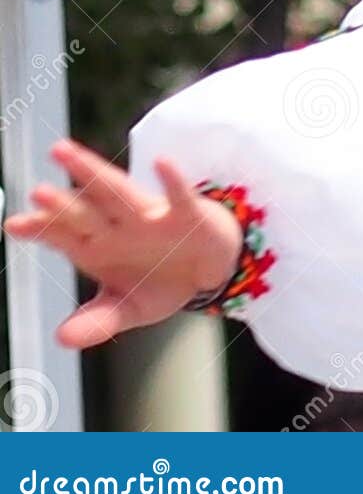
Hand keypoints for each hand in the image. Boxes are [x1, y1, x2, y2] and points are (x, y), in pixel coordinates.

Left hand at [2, 139, 242, 348]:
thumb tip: (62, 338)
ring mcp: (151, 217)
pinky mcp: (187, 214)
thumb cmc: (163, 281)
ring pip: (119, 193)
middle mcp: (119, 227)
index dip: (40, 228)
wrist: (211, 270)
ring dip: (94, 174)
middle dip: (62, 202)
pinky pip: (179, 196)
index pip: (64, 235)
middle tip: (37, 191)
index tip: (14, 224)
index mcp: (99, 247)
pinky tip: (161, 163)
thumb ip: (97, 322)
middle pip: (85, 211)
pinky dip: (172, 181)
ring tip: (68, 155)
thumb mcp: (128, 310)